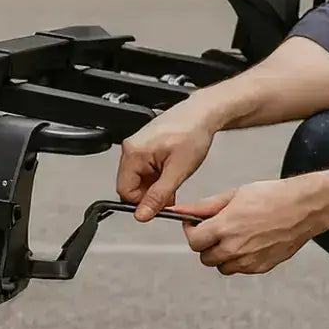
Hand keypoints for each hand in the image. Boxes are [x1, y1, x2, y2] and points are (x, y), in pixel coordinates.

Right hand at [116, 99, 218, 220]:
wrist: (203, 114)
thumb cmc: (193, 133)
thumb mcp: (178, 171)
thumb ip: (158, 196)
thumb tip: (142, 214)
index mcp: (134, 152)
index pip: (125, 191)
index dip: (142, 202)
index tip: (159, 205)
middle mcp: (132, 148)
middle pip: (131, 185)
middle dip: (151, 194)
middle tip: (171, 192)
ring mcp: (138, 146)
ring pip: (139, 179)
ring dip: (156, 185)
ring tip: (174, 177)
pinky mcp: (146, 146)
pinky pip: (145, 170)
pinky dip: (158, 176)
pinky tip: (172, 172)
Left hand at [174, 176, 328, 275]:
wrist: (304, 207)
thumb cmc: (271, 196)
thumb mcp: (234, 195)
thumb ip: (205, 206)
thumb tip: (181, 210)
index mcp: (225, 227)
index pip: (193, 241)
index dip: (191, 231)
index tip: (195, 224)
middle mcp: (235, 248)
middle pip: (205, 257)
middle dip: (205, 244)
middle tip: (215, 229)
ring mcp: (249, 261)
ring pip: (222, 267)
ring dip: (221, 254)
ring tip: (234, 236)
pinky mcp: (261, 267)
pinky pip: (240, 269)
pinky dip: (239, 260)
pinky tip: (249, 242)